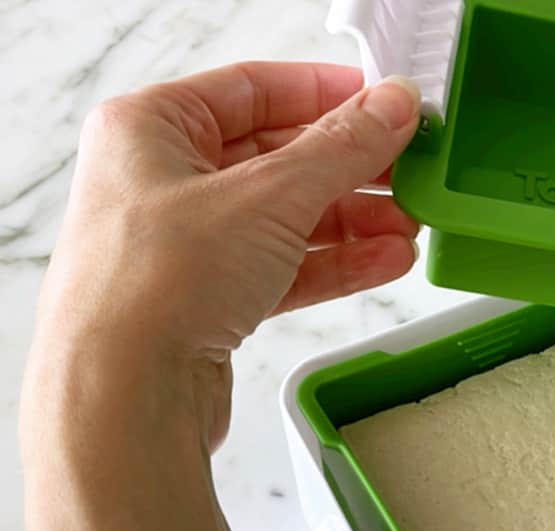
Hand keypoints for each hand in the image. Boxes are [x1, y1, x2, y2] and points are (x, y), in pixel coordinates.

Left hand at [26, 62, 420, 446]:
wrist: (123, 396)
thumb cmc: (156, 284)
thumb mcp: (269, 196)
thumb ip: (341, 148)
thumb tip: (392, 106)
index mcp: (152, 129)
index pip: (255, 90)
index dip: (327, 94)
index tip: (385, 103)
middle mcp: (164, 182)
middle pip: (278, 157)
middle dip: (352, 169)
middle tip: (410, 171)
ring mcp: (187, 246)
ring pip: (287, 218)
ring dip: (354, 220)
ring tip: (410, 225)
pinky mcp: (210, 301)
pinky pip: (285, 267)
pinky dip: (335, 263)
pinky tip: (385, 260)